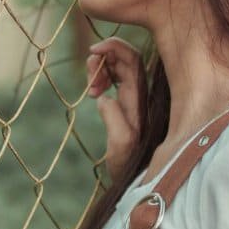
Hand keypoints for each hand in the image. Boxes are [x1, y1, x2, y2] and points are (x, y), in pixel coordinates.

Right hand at [86, 37, 144, 182]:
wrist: (134, 180)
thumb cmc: (128, 166)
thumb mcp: (121, 146)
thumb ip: (114, 119)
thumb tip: (104, 98)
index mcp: (140, 99)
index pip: (132, 59)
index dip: (113, 48)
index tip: (92, 51)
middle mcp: (139, 94)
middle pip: (124, 59)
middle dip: (103, 58)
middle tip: (88, 75)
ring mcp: (134, 98)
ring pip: (118, 68)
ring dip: (100, 69)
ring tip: (90, 87)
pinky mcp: (126, 104)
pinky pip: (114, 80)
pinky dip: (101, 79)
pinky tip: (94, 94)